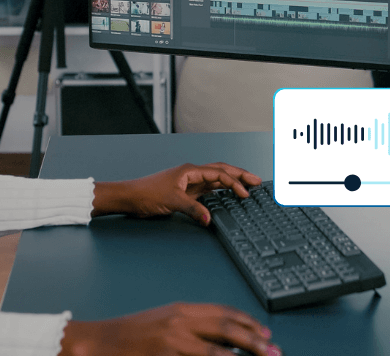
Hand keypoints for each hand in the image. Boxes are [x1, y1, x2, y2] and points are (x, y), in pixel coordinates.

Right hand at [59, 302, 278, 355]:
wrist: (100, 342)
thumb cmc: (130, 334)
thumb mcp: (163, 321)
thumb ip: (191, 325)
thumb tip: (221, 337)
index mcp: (181, 309)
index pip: (223, 313)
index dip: (248, 323)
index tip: (265, 333)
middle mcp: (180, 322)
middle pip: (227, 330)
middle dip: (255, 341)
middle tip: (273, 351)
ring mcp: (173, 342)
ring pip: (218, 352)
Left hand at [93, 163, 261, 224]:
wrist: (131, 196)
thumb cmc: (147, 193)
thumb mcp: (172, 201)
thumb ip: (192, 209)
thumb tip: (208, 218)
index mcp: (190, 171)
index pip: (219, 173)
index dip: (234, 182)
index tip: (245, 192)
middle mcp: (192, 174)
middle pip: (221, 171)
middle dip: (240, 175)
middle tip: (257, 181)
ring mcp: (190, 182)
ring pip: (217, 178)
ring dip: (232, 181)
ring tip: (248, 185)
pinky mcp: (187, 191)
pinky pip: (209, 188)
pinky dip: (222, 189)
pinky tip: (229, 193)